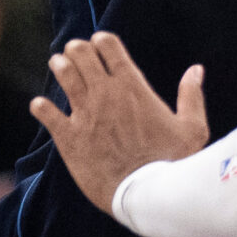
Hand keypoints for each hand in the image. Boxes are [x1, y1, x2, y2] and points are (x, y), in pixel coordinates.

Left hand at [29, 33, 209, 215]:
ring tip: (59, 66)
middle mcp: (105, 94)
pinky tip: (40, 106)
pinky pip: (46, 113)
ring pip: (63, 74)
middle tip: (76, 53)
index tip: (100, 44)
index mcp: (132, 86)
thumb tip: (196, 69)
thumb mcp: (192, 128)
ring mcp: (85, 114)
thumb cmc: (173, 162)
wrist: (148, 196)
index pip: (108, 46)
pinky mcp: (69, 138)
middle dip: (77, 49)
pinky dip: (40, 107)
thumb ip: (191, 95)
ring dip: (59, 66)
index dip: (102, 40)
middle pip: (81, 53)